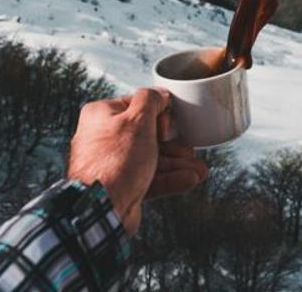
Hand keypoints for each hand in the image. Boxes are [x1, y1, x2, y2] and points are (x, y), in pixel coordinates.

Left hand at [67, 88, 207, 235]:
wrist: (102, 208)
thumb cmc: (115, 160)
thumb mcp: (138, 119)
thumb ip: (151, 100)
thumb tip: (160, 94)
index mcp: (101, 116)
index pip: (136, 105)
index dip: (158, 113)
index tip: (170, 123)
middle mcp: (104, 138)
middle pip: (147, 135)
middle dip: (174, 144)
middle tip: (191, 149)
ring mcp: (113, 164)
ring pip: (151, 159)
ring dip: (177, 164)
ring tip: (199, 169)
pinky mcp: (122, 186)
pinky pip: (149, 178)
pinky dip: (170, 179)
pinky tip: (189, 179)